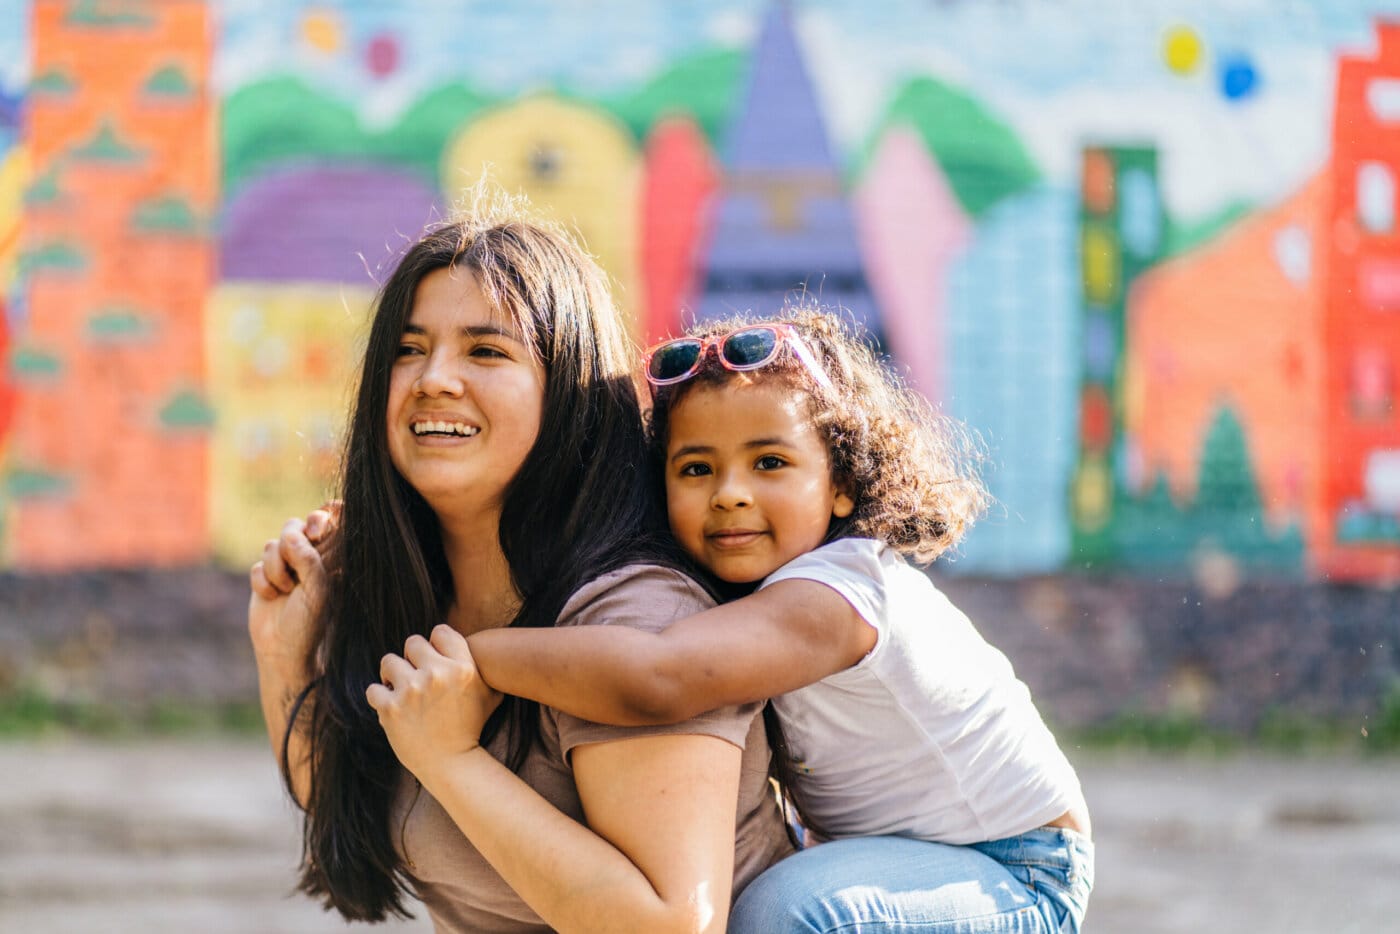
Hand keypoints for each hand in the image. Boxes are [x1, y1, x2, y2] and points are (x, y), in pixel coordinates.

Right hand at [247, 511, 333, 684]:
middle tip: (295, 557)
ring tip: (285, 590)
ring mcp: (287, 565)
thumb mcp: (317, 588)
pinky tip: (271, 597)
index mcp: (333, 557)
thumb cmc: (309, 620)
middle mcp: (310, 557)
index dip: (323, 515)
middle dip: (292, 540)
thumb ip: (308, 558)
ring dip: (277, 568)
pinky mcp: (265, 574)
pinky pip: (258, 563)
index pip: (333, 518)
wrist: (282, 648)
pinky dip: (262, 581)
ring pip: (274, 543)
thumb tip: (291, 534)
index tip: (316, 532)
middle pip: (297, 524)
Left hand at [366, 625, 503, 781]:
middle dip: (412, 659)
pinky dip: (379, 698)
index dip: (435, 645)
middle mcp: (438, 675)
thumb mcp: (489, 693)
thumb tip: (474, 643)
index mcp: (463, 667)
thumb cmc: (471, 727)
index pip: (439, 632)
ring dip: (392, 676)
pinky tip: (390, 707)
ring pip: (388, 662)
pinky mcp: (391, 709)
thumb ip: (479, 665)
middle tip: (415, 677)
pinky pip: (373, 690)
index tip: (434, 661)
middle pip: (412, 643)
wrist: (452, 765)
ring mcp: (412, 691)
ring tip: (400, 690)